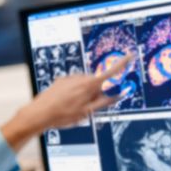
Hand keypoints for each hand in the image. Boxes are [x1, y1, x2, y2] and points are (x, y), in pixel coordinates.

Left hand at [1, 53, 133, 150]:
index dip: (122, 63)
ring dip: (83, 95)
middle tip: (86, 108)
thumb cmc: (62, 115)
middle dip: (95, 93)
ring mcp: (69, 78)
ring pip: (84, 85)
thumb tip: (118, 94)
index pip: (110, 72)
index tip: (130, 54)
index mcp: (89, 85)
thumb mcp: (87, 112)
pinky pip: (73, 86)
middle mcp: (80, 78)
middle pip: (96, 83)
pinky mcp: (61, 81)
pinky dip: (73, 94)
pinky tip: (65, 104)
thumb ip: (104, 102)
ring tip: (72, 108)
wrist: (39, 113)